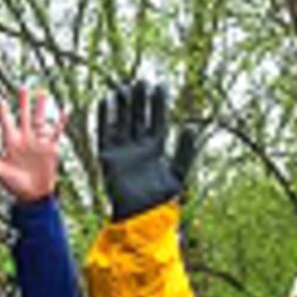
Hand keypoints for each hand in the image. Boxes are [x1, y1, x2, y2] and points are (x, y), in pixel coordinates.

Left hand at [0, 87, 65, 204]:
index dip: (3, 111)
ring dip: (41, 107)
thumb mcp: (0, 172)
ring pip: (39, 120)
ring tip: (42, 92)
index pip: (6, 123)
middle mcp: (24, 139)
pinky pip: (56, 131)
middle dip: (23, 102)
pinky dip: (61, 120)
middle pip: (23, 116)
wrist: (33, 195)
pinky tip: (66, 109)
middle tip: (22, 87)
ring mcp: (37, 142)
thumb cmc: (14, 185)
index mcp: (10, 143)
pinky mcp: (50, 147)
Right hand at [90, 77, 195, 215]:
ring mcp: (122, 151)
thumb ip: (185, 150)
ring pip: (122, 121)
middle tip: (141, 80)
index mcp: (155, 149)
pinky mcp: (107, 157)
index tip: (160, 84)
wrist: (140, 215)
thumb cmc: (161, 199)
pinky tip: (106, 101)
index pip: (157, 120)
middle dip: (140, 99)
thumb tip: (191, 126)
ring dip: (123, 105)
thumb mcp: (178, 172)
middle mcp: (138, 147)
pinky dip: (104, 117)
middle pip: (138, 117)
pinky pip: (104, 133)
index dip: (158, 103)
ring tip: (123, 86)